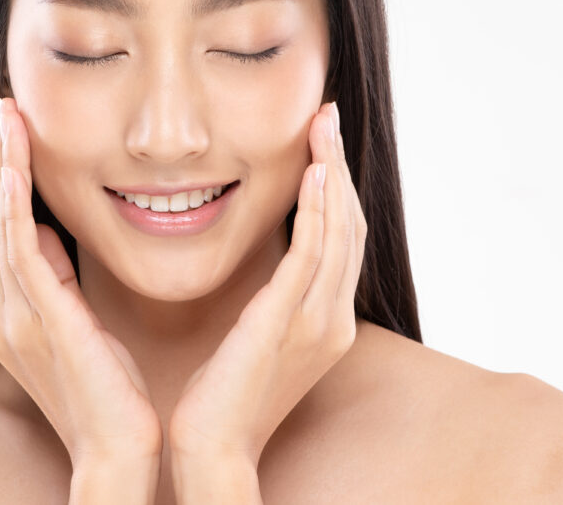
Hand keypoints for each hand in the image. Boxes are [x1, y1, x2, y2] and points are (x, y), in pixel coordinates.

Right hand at [0, 97, 162, 467]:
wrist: (118, 447)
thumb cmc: (112, 389)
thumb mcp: (82, 323)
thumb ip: (59, 282)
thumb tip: (51, 233)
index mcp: (13, 311)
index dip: (2, 179)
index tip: (18, 133)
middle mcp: (2, 311)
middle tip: (9, 109)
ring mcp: (14, 317)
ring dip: (1, 168)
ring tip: (11, 118)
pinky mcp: (39, 322)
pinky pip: (16, 253)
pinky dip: (10, 206)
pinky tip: (14, 167)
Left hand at [167, 101, 366, 466]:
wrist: (213, 445)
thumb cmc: (226, 391)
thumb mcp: (261, 334)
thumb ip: (275, 294)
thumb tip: (270, 257)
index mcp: (328, 319)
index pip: (342, 239)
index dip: (337, 187)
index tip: (322, 143)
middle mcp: (333, 316)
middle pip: (350, 226)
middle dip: (340, 167)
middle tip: (326, 118)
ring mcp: (316, 320)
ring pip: (339, 232)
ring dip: (333, 174)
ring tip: (322, 128)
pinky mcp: (287, 321)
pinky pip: (312, 255)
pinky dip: (319, 211)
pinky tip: (316, 173)